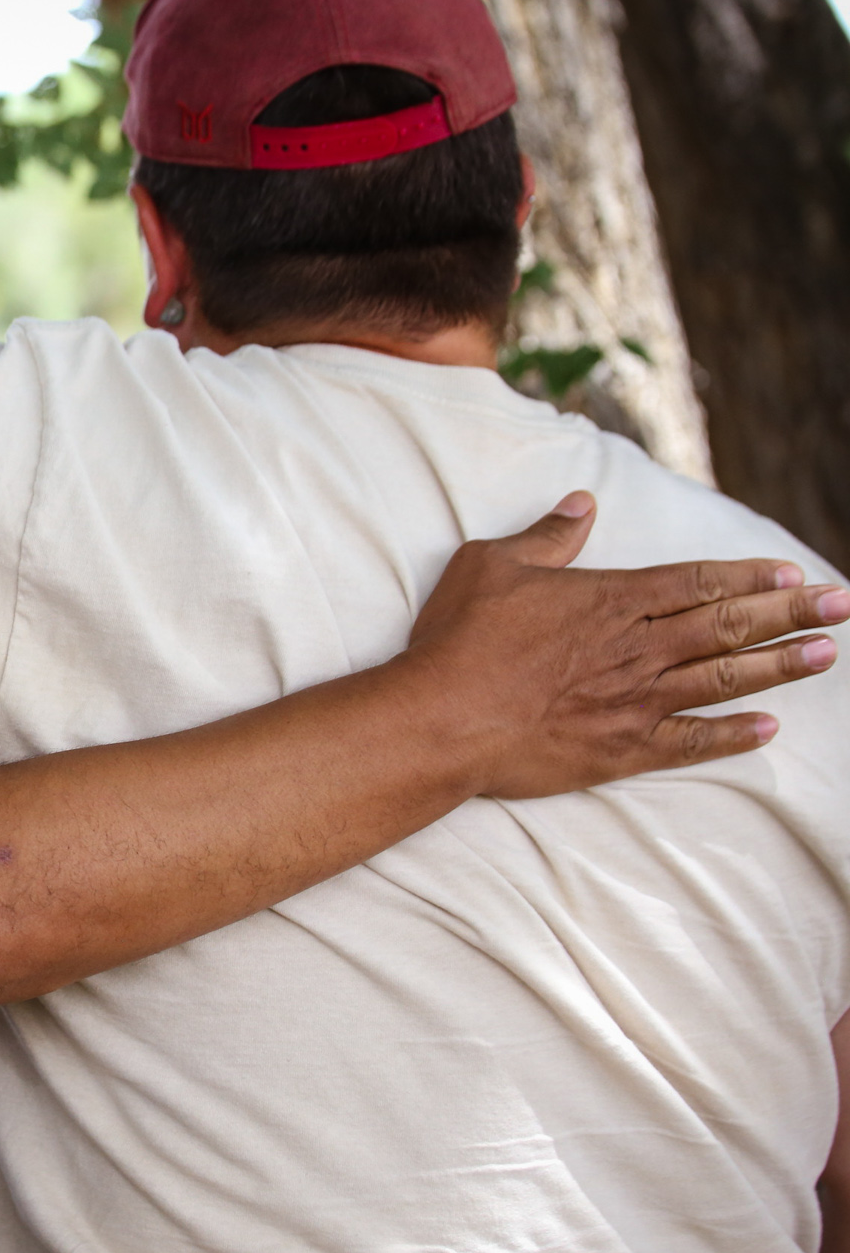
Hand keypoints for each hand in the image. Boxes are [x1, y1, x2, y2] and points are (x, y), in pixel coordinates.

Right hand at [406, 491, 845, 798]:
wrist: (443, 717)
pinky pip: (691, 741)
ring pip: (725, 678)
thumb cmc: (460, 639)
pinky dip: (733, 736)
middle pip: (729, 625)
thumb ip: (546, 536)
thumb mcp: (492, 565)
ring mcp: (634, 700)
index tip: (791, 574)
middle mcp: (636, 648)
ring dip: (781, 665)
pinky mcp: (620, 748)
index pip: (698, 581)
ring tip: (826, 653)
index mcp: (611, 600)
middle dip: (792, 613)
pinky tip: (767, 730)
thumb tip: (583, 504)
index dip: (748, 576)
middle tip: (842, 605)